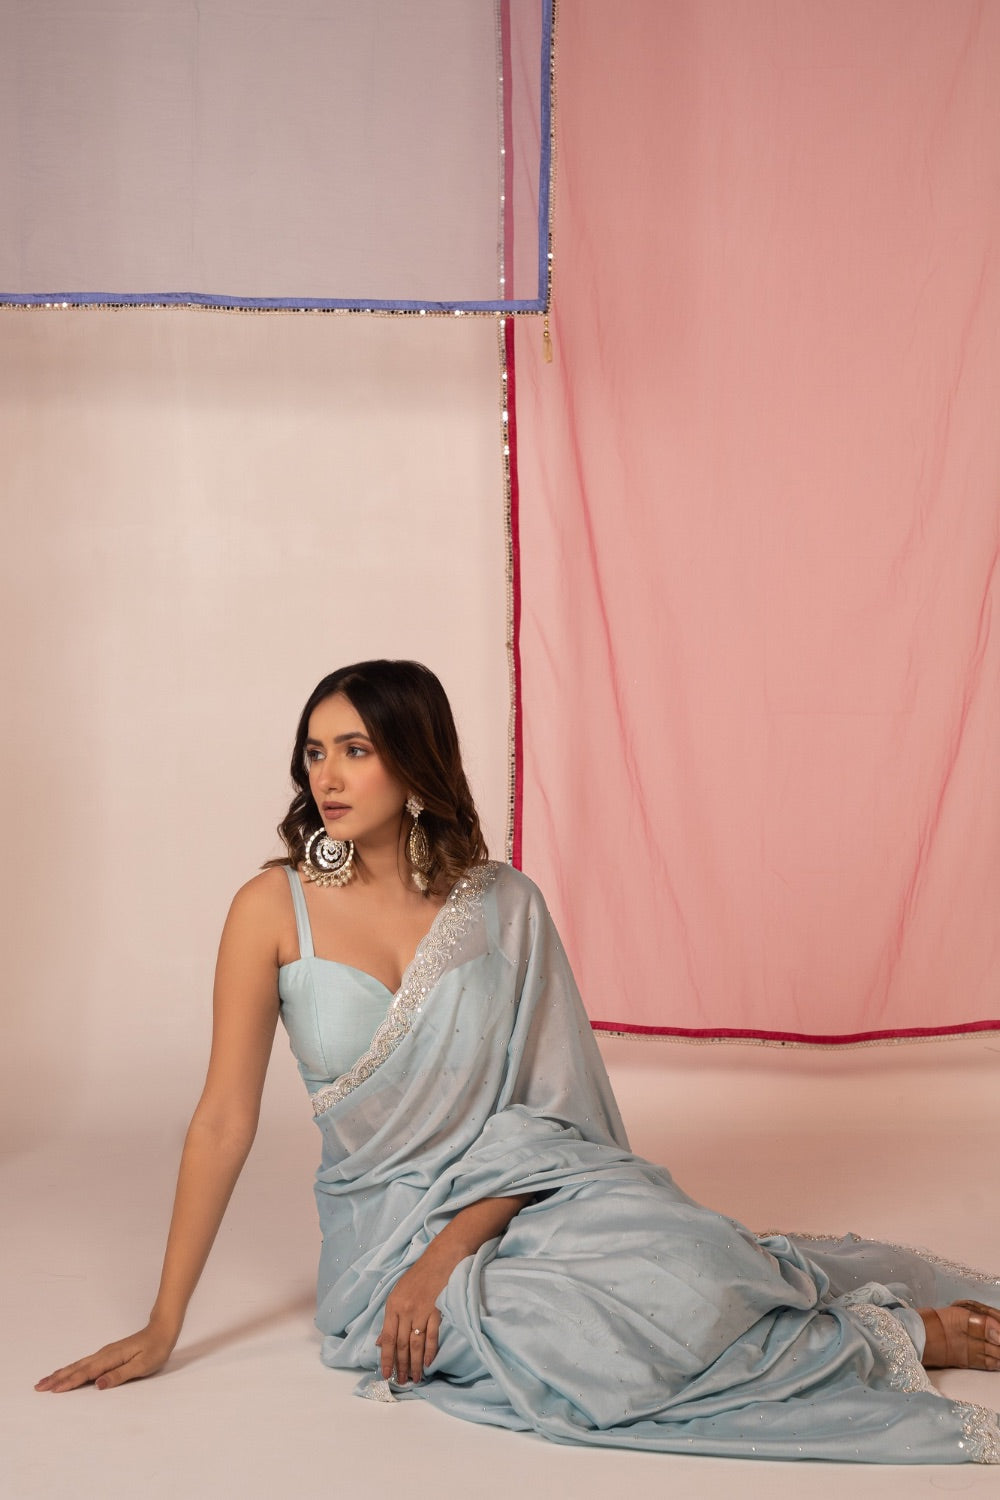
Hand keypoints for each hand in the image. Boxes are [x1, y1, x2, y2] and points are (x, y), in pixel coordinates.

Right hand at [34, 1321, 178, 1392]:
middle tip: (38, 1387)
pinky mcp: (107, 1355)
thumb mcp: (142, 1365)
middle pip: (76, 1368)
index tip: (52, 1390)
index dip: (69, 1383)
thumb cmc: (155, 1349)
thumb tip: (98, 1384)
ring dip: (61, 1373)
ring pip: (78, 1365)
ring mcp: (104, 1353)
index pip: (86, 1373)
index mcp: (111, 1358)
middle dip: (57, 1378)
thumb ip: (120, 1375)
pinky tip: (67, 1372)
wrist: (162, 1330)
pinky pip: (84, 1363)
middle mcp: (104, 1354)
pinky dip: (72, 1369)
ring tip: (45, 1381)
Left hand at [376, 1246, 455, 1384]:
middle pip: (402, 1344)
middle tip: (401, 1382)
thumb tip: (380, 1342)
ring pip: (415, 1344)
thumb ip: (390, 1318)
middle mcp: (405, 1310)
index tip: (386, 1375)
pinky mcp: (437, 1310)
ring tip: (414, 1378)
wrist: (441, 1258)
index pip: (387, 1338)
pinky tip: (428, 1363)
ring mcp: (421, 1311)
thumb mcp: (398, 1293)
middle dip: (400, 1366)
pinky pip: (431, 1335)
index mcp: (392, 1306)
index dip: (386, 1359)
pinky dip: (429, 1351)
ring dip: (414, 1364)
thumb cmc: (419, 1275)